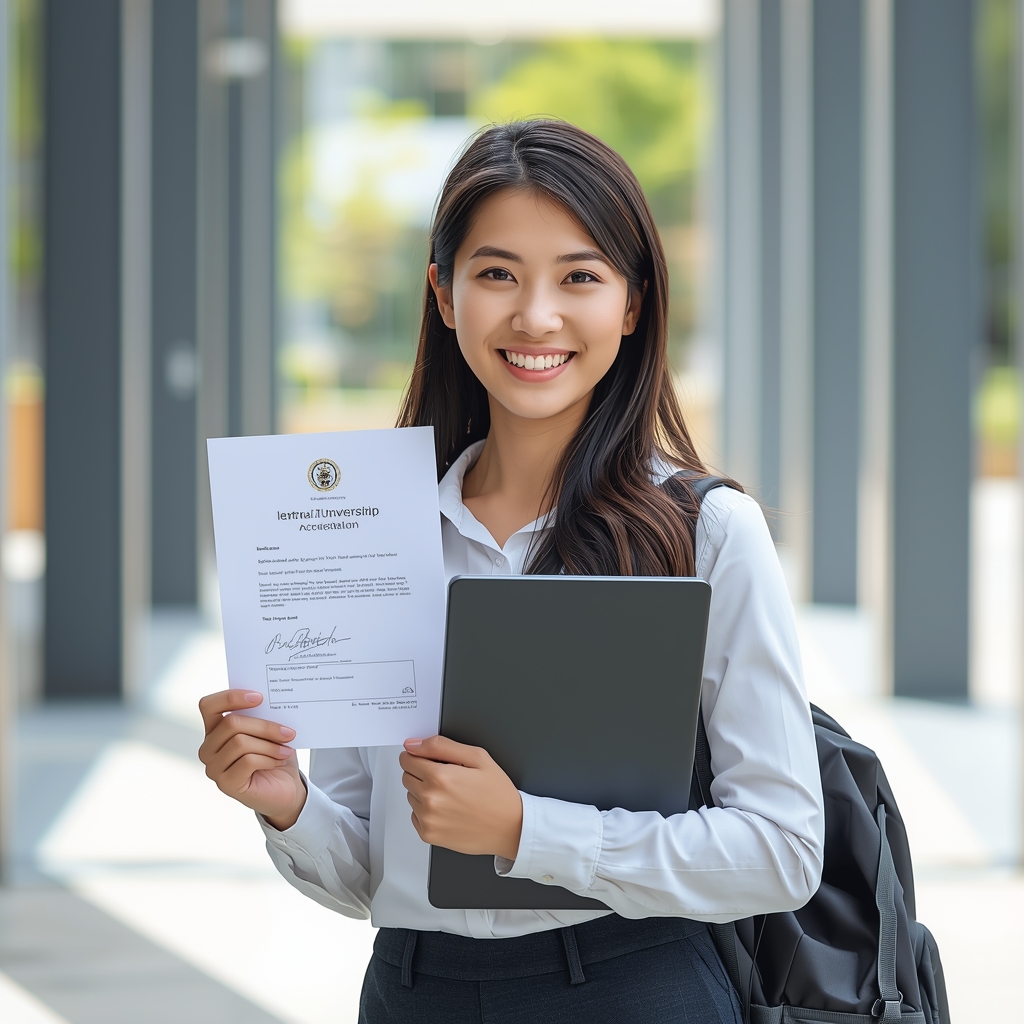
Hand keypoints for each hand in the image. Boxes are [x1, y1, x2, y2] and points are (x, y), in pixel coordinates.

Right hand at [198, 689, 306, 830]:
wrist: (285, 788)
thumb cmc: (274, 754)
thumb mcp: (268, 731)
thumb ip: (262, 715)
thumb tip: (273, 702)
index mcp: (215, 729)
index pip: (209, 706)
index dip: (231, 697)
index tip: (259, 697)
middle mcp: (209, 748)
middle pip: (231, 723)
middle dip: (265, 725)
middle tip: (289, 731)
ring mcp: (214, 767)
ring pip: (240, 742)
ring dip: (270, 744)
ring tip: (287, 748)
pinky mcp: (226, 783)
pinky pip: (247, 761)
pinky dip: (268, 758)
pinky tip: (278, 760)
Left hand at [399, 736, 522, 860]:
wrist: (511, 828)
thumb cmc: (498, 793)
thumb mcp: (477, 757)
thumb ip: (441, 746)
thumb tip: (414, 744)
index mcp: (440, 776)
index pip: (407, 759)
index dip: (418, 756)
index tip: (429, 759)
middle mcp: (430, 799)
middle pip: (406, 777)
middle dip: (421, 773)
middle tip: (447, 778)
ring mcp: (428, 819)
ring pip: (410, 796)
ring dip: (424, 792)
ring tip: (451, 795)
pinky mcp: (429, 835)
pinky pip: (415, 816)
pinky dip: (426, 812)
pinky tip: (448, 810)